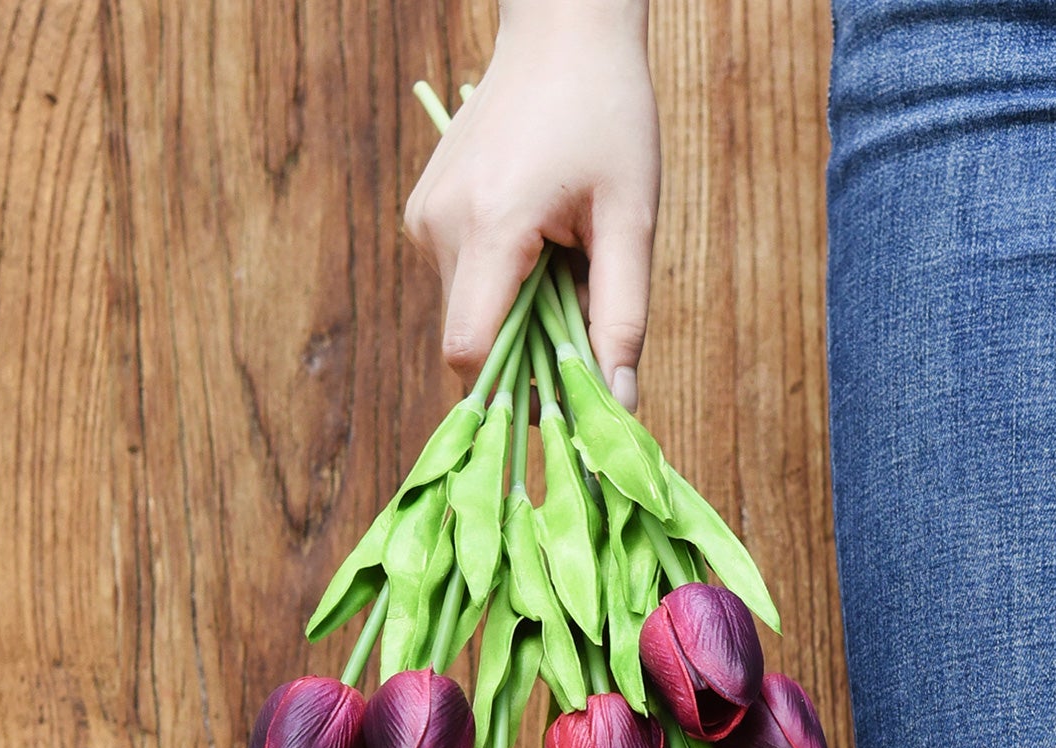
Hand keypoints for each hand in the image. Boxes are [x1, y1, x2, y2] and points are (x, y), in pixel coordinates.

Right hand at [403, 5, 658, 409]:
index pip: (470, 353)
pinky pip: (462, 281)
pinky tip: (537, 239)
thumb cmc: (607, 113)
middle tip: (580, 312)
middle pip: (471, 341)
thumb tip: (618, 401)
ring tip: (561, 259)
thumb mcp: (631, 218)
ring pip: (467, 314)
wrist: (561, 28)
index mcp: (488, 227)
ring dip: (517, 314)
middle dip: (527, 350)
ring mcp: (424, 218)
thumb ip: (621, 316)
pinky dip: (502, 283)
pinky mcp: (425, 213)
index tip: (560, 399)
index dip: (513, 389)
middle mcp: (438, 227)